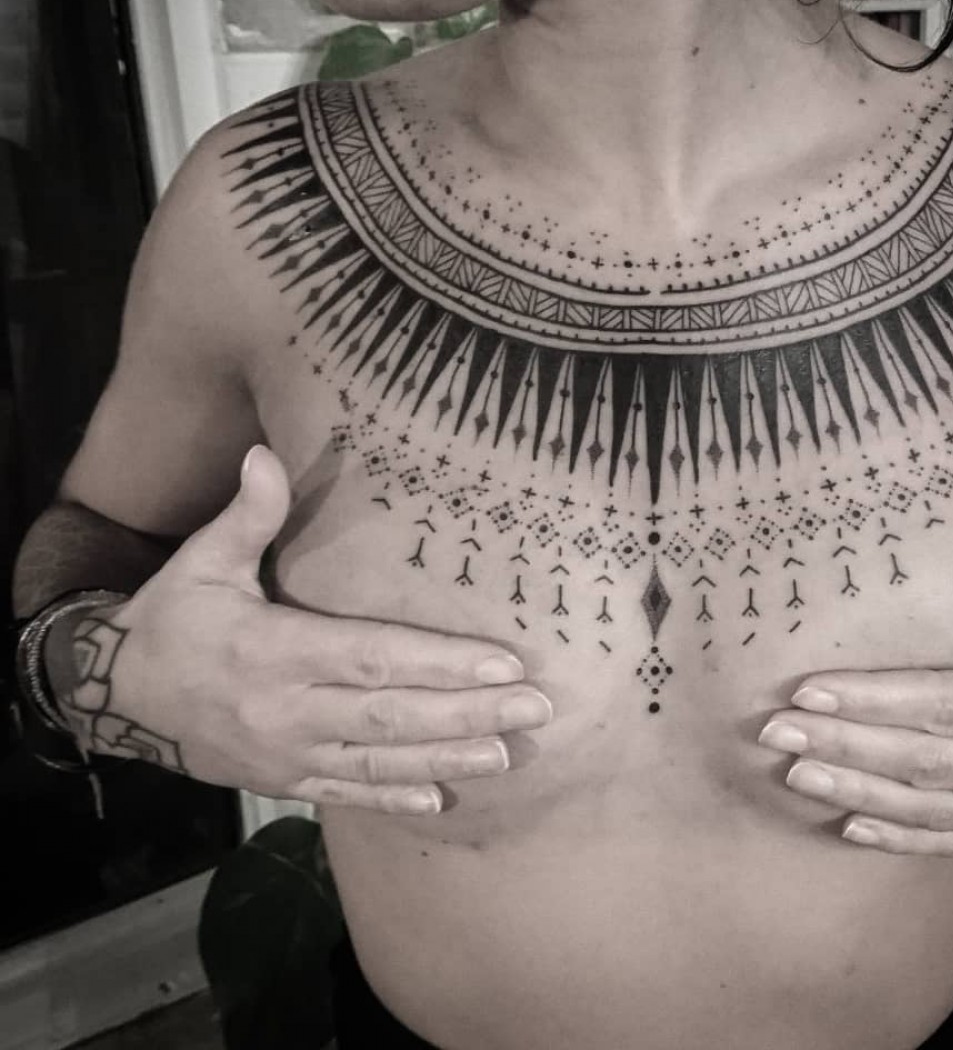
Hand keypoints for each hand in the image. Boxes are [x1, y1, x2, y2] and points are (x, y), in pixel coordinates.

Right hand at [56, 446, 552, 814]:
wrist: (116, 696)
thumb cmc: (173, 619)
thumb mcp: (202, 562)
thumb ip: (246, 515)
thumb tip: (265, 453)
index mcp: (274, 650)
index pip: (373, 658)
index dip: (441, 663)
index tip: (503, 663)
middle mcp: (286, 709)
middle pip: (391, 717)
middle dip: (469, 713)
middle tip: (535, 708)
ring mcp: (285, 753)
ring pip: (378, 762)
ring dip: (447, 758)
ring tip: (508, 753)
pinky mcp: (281, 778)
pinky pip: (344, 793)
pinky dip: (392, 798)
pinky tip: (440, 800)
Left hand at [758, 560, 952, 854]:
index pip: (949, 704)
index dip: (876, 699)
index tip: (809, 691)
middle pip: (925, 761)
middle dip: (844, 746)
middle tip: (776, 731)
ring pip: (927, 808)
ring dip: (854, 791)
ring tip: (792, 773)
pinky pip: (947, 842)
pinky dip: (895, 837)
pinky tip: (844, 825)